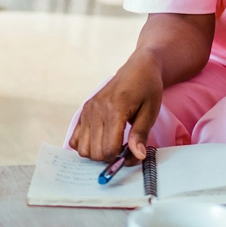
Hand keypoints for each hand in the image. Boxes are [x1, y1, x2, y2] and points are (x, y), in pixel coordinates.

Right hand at [69, 48, 164, 162]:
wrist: (137, 68)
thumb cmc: (147, 89)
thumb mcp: (150, 112)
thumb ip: (141, 135)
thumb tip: (138, 156)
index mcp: (114, 110)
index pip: (109, 149)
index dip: (122, 158)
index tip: (133, 152)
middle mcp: (96, 110)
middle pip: (95, 152)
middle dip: (110, 158)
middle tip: (124, 149)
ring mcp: (87, 110)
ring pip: (83, 149)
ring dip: (97, 153)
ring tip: (112, 145)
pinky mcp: (84, 110)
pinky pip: (75, 139)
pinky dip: (86, 145)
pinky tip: (100, 140)